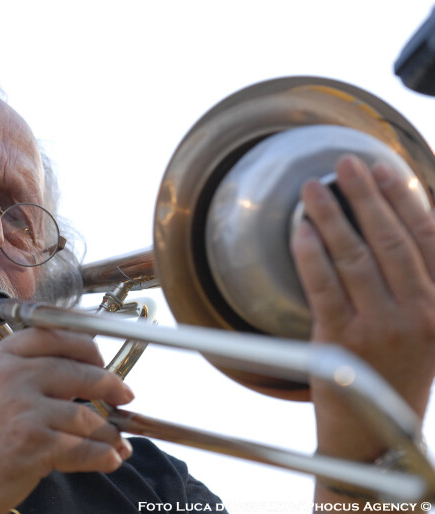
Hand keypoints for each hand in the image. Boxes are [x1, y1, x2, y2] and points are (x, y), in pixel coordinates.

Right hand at [0, 328, 133, 512]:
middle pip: (77, 369)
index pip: (49, 334)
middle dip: (108, 382)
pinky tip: (109, 458)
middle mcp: (7, 376)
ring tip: (116, 438)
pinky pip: (82, 447)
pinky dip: (102, 455)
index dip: (82, 343)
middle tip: (121, 392)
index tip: (98, 356)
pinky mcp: (34, 442)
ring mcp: (22, 407)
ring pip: (85, 413)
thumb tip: (60, 371)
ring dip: (108, 429)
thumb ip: (9, 373)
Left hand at [291, 154, 434, 459]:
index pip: (428, 238)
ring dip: (330, 216)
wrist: (378, 435)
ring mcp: (381, 328)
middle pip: (390, 239)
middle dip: (366, 194)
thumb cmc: (397, 372)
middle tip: (345, 163)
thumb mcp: (425, 328)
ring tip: (312, 188)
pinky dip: (309, 253)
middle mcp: (420, 313)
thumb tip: (395, 224)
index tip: (384, 167)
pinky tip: (298, 230)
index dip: (405, 198)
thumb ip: (420, 284)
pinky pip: (322, 284)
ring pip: (353, 256)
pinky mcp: (342, 341)